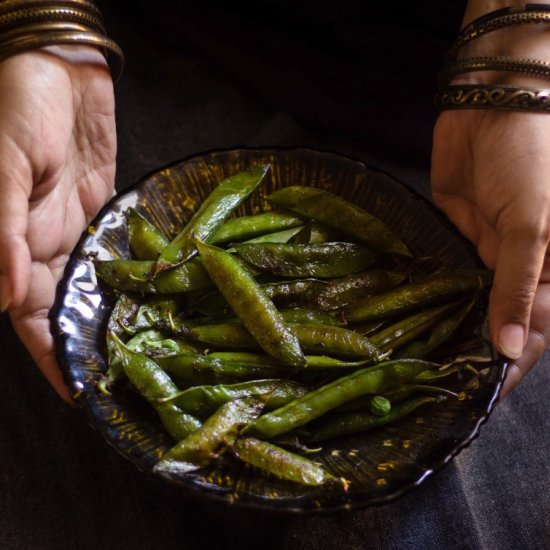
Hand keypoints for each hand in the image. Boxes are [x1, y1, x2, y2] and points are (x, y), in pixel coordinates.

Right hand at [0, 46, 115, 402]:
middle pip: (67, 309)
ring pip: (96, 286)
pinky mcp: (106, 211)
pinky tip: (154, 299)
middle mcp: (48, 246)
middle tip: (123, 382)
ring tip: (145, 353)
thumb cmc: (18, 110)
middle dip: (89, 345)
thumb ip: (4, 231)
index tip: (77, 393)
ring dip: (115, 317)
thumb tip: (5, 295)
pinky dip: (132, 277)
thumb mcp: (5, 170)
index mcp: (16, 245)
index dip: (50, 355)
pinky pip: (119, 252)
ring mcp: (80, 230)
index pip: (30, 317)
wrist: (59, 70)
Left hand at [432, 109, 549, 398]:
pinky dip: (428, 292)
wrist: (492, 103)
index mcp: (549, 270)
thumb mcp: (535, 225)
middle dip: (473, 350)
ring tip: (415, 361)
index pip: (531, 330)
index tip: (481, 396)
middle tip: (438, 385)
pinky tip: (406, 317)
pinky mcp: (452, 234)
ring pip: (466, 300)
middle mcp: (517, 267)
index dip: (511, 363)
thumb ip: (520, 284)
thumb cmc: (533, 159)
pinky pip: (442, 271)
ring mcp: (484, 252)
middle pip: (496, 321)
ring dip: (447, 326)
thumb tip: (509, 345)